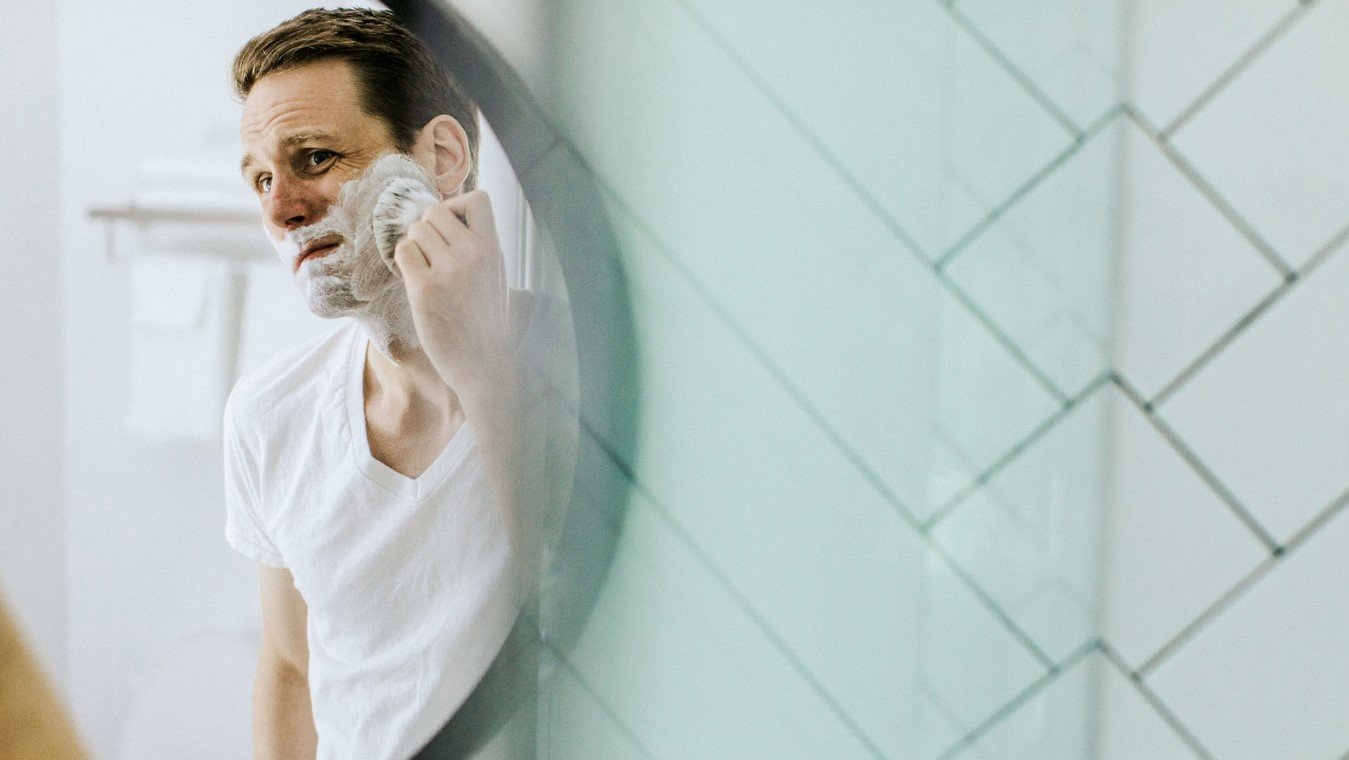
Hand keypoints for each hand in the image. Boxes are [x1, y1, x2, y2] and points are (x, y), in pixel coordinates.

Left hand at [392, 189, 514, 395]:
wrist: (483, 365)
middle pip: (436, 211)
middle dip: (428, 228)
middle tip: (432, 254)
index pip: (478, 198)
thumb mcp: (496, 276)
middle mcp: (473, 254)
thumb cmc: (487, 322)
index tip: (453, 227)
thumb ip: (478, 246)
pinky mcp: (424, 289)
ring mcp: (448, 271)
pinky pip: (403, 252)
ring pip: (416, 230)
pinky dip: (405, 262)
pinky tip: (416, 280)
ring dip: (415, 246)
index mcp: (494, 250)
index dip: (458, 206)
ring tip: (426, 270)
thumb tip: (447, 216)